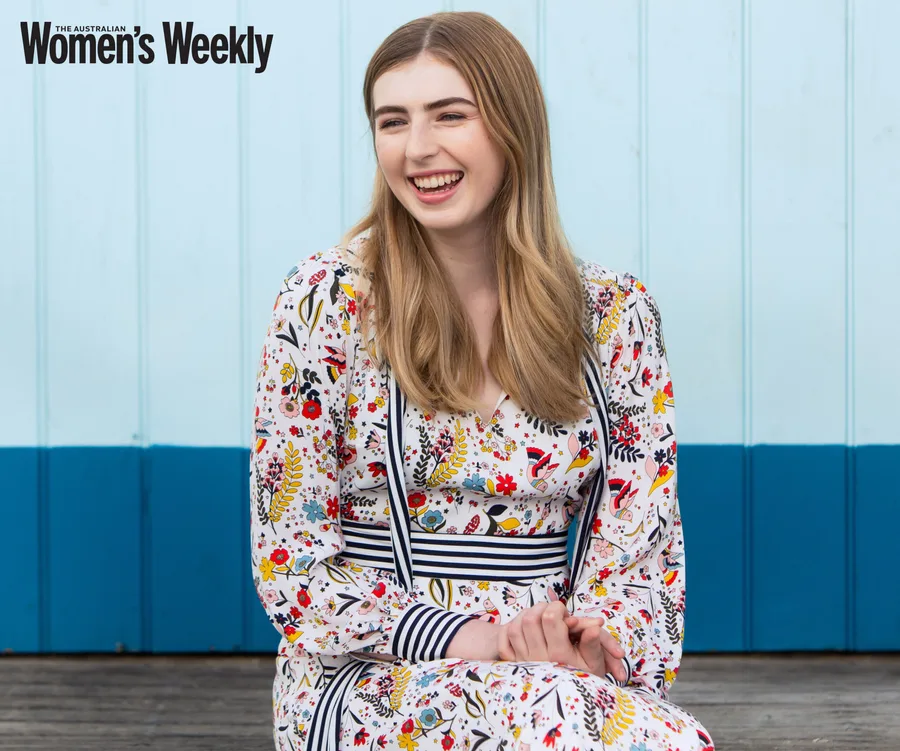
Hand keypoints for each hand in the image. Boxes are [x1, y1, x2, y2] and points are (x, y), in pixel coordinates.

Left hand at [497, 602, 626, 681]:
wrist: (568, 704)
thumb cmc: (583, 679)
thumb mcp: (594, 663)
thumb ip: (592, 643)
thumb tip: (595, 626)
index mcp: (560, 655)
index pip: (550, 618)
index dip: (557, 608)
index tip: (564, 613)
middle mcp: (539, 658)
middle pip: (530, 619)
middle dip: (542, 609)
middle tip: (552, 614)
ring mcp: (524, 662)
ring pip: (515, 628)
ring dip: (526, 616)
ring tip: (539, 619)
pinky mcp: (514, 666)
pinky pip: (503, 643)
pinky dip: (509, 630)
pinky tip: (523, 628)